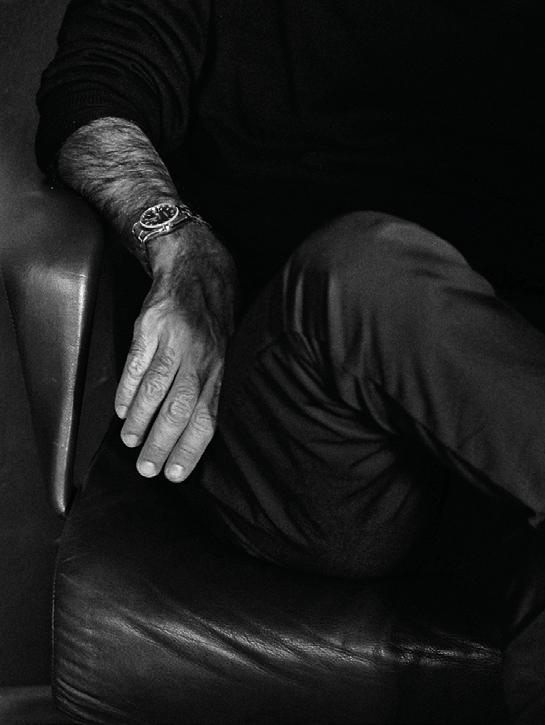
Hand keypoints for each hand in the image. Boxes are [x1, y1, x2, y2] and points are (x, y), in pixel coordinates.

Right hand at [116, 221, 236, 481]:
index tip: (175, 474)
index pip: (207, 416)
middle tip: (146, 469)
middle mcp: (200, 356)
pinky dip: (127, 391)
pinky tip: (123, 410)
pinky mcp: (151, 326)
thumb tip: (200, 433)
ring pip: (155, 390)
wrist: (197, 266)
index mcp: (220, 367)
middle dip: (161, 445)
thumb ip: (213, 386)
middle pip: (178, 409)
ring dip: (141, 422)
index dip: (191, 447)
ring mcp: (174, 340)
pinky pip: (136, 364)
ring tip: (131, 443)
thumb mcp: (226, 349)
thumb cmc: (214, 315)